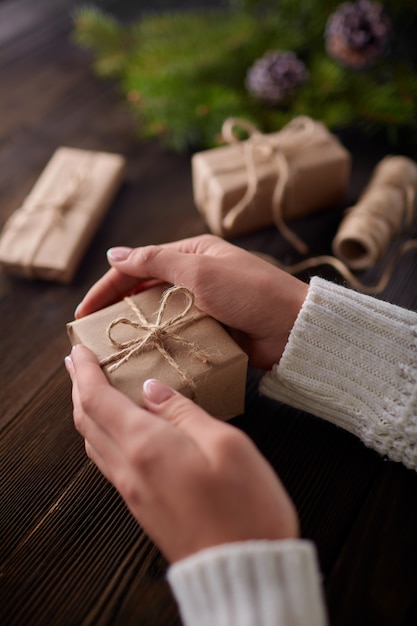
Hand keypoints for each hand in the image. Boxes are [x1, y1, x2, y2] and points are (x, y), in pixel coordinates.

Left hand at [65, 345, 298, 562]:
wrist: (241, 569)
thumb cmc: (244, 506)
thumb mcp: (225, 443)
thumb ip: (184, 413)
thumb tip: (152, 390)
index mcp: (146, 445)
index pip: (98, 399)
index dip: (84, 372)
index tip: (78, 349)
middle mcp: (129, 468)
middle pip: (87, 421)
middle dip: (78, 387)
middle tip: (76, 363)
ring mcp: (133, 491)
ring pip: (94, 443)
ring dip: (87, 411)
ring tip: (91, 390)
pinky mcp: (143, 506)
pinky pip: (108, 462)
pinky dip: (102, 435)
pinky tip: (116, 430)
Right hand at [75, 235, 307, 368]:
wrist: (294, 328)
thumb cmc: (251, 292)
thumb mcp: (200, 270)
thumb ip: (156, 261)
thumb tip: (115, 253)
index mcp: (192, 254)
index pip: (138, 265)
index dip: (108, 287)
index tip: (85, 312)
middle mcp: (195, 277)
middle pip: (146, 291)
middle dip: (119, 309)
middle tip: (93, 334)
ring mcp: (204, 306)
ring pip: (160, 316)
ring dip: (139, 328)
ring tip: (114, 348)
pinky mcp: (212, 330)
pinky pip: (178, 335)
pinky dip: (161, 343)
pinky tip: (145, 356)